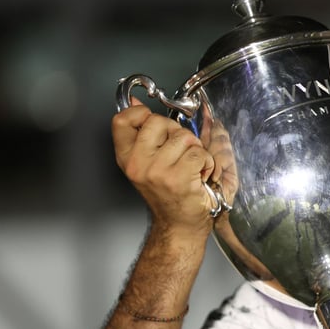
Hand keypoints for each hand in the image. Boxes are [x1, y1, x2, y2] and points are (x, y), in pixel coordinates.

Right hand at [111, 99, 215, 236]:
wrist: (180, 224)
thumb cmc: (169, 193)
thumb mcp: (148, 160)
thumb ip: (142, 131)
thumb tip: (135, 104)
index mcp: (127, 157)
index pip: (122, 120)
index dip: (141, 115)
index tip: (153, 125)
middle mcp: (137, 164)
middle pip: (158, 121)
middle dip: (177, 132)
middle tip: (180, 153)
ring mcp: (157, 171)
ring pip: (184, 137)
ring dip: (196, 150)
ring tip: (191, 167)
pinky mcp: (178, 178)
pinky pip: (199, 153)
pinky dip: (207, 163)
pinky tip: (200, 176)